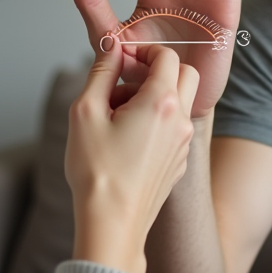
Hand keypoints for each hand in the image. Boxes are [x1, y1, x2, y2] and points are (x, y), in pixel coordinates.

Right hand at [64, 41, 197, 272]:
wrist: (112, 225)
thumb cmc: (97, 172)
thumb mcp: (85, 111)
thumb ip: (101, 72)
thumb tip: (111, 48)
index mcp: (161, 102)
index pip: (168, 56)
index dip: (144, 50)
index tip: (124, 58)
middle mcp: (180, 121)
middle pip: (186, 75)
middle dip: (159, 70)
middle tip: (127, 81)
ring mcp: (183, 144)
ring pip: (181, 103)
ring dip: (157, 97)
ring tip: (119, 115)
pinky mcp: (179, 163)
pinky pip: (175, 129)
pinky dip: (158, 122)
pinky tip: (127, 140)